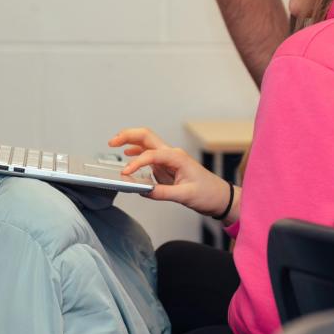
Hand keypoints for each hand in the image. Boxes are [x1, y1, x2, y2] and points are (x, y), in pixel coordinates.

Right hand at [109, 127, 232, 217]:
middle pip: (147, 136)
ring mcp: (169, 159)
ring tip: (114, 143)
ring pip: (147, 142)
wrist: (221, 197)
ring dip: (130, 140)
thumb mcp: (185, 196)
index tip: (126, 173)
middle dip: (128, 135)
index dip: (136, 163)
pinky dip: (137, 151)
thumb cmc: (208, 194)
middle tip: (112, 141)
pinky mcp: (167, 166)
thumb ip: (162, 192)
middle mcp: (172, 154)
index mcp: (177, 157)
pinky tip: (128, 154)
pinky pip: (149, 154)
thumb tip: (143, 190)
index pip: (150, 155)